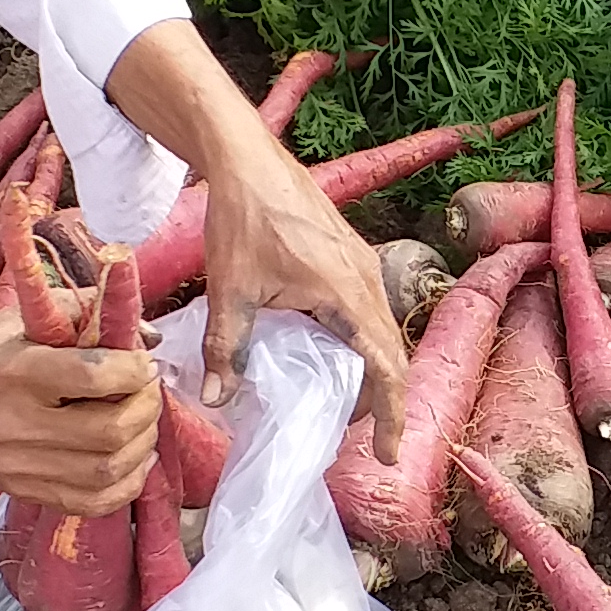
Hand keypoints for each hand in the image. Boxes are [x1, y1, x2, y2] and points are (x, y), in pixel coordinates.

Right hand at [0, 315, 161, 510]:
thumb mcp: (25, 316)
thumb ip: (87, 311)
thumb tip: (150, 336)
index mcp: (13, 371)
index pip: (93, 377)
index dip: (133, 371)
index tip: (143, 364)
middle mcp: (12, 423)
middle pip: (108, 431)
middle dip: (145, 409)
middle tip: (149, 392)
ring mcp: (15, 466)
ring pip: (106, 471)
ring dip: (142, 444)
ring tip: (143, 422)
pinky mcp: (21, 491)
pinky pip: (91, 503)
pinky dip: (126, 484)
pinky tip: (133, 458)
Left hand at [101, 17, 415, 457]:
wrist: (247, 157)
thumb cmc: (243, 218)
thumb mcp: (231, 289)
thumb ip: (226, 348)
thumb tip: (219, 400)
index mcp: (347, 294)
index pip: (385, 367)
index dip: (390, 415)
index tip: (387, 454)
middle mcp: (367, 279)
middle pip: (391, 353)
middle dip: (384, 401)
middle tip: (369, 441)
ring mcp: (363, 263)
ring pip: (381, 330)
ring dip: (375, 369)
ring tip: (354, 404)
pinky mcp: (351, 253)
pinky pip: (370, 308)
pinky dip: (364, 340)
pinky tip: (336, 352)